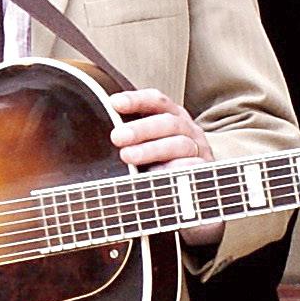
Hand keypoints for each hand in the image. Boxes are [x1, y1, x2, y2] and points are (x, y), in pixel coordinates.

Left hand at [110, 87, 221, 246]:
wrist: (197, 201)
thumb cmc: (163, 169)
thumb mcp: (146, 150)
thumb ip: (129, 141)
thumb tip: (92, 139)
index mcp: (172, 119)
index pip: (157, 102)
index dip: (137, 100)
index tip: (115, 103)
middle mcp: (188, 132)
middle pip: (168, 122)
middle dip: (141, 128)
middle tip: (117, 137)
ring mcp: (200, 152)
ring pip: (180, 145)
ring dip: (152, 149)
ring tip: (127, 156)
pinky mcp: (207, 174)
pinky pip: (194, 169)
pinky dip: (176, 170)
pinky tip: (158, 174)